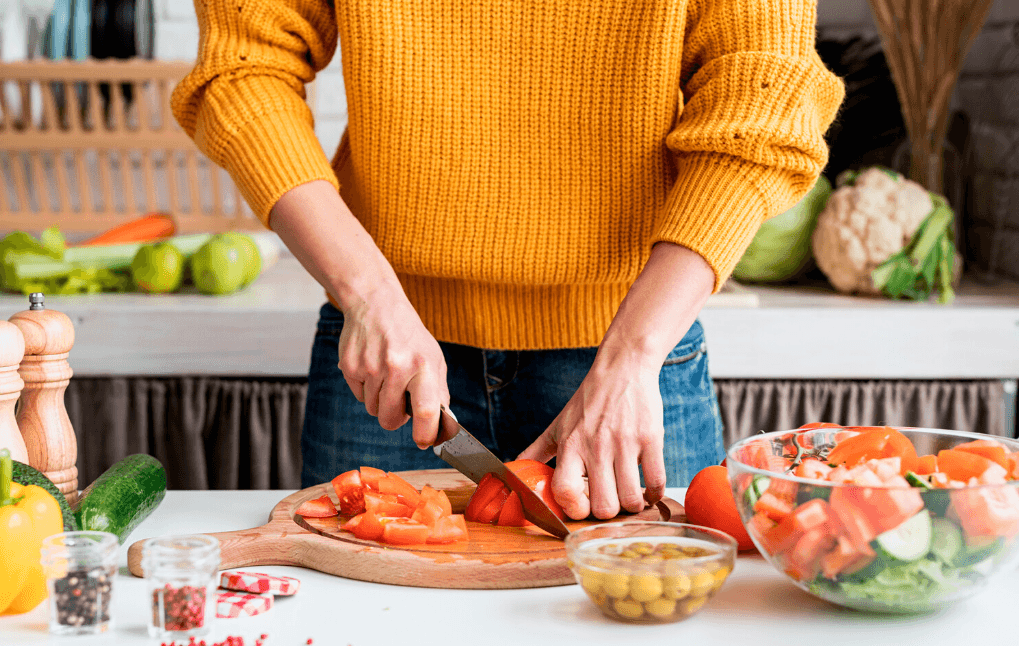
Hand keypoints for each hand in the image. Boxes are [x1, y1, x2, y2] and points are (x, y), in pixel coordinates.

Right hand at [267, 180, 449, 447]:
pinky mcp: (350, 367)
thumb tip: (440, 428)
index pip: (426, 411)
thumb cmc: (409, 335)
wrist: (377, 304)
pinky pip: (359, 396)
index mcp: (423, 365)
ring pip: (373, 410)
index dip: (425, 434)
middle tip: (400, 403)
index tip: (424, 442)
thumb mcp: (433, 359)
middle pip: (391, 419)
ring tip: (387, 376)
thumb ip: (438, 393)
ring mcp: (370, 367)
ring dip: (381, 401)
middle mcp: (396, 367)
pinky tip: (372, 367)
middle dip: (395, 419)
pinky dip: (366, 389)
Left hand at [518, 358, 666, 519]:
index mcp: (571, 445)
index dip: (574, 509)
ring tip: (629, 496)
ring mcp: (625, 443)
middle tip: (609, 502)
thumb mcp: (557, 425)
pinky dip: (654, 494)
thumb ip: (536, 452)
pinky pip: (656, 482)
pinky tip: (647, 489)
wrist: (622, 369)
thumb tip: (511, 473)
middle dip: (607, 513)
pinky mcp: (651, 439)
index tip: (582, 506)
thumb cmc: (589, 400)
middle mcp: (596, 446)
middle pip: (603, 506)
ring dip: (632, 506)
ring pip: (631, 499)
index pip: (565, 491)